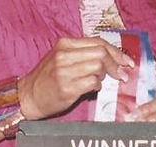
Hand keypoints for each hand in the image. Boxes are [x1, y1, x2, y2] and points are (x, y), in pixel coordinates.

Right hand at [17, 37, 134, 119]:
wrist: (29, 96)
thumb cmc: (48, 78)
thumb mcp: (62, 58)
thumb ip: (83, 54)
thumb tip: (111, 58)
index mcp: (65, 45)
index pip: (98, 42)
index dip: (116, 52)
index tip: (127, 62)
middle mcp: (64, 55)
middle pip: (101, 53)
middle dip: (116, 64)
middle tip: (121, 75)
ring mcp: (65, 71)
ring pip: (98, 67)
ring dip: (104, 76)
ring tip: (98, 81)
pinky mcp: (67, 87)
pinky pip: (93, 83)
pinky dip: (97, 86)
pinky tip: (92, 89)